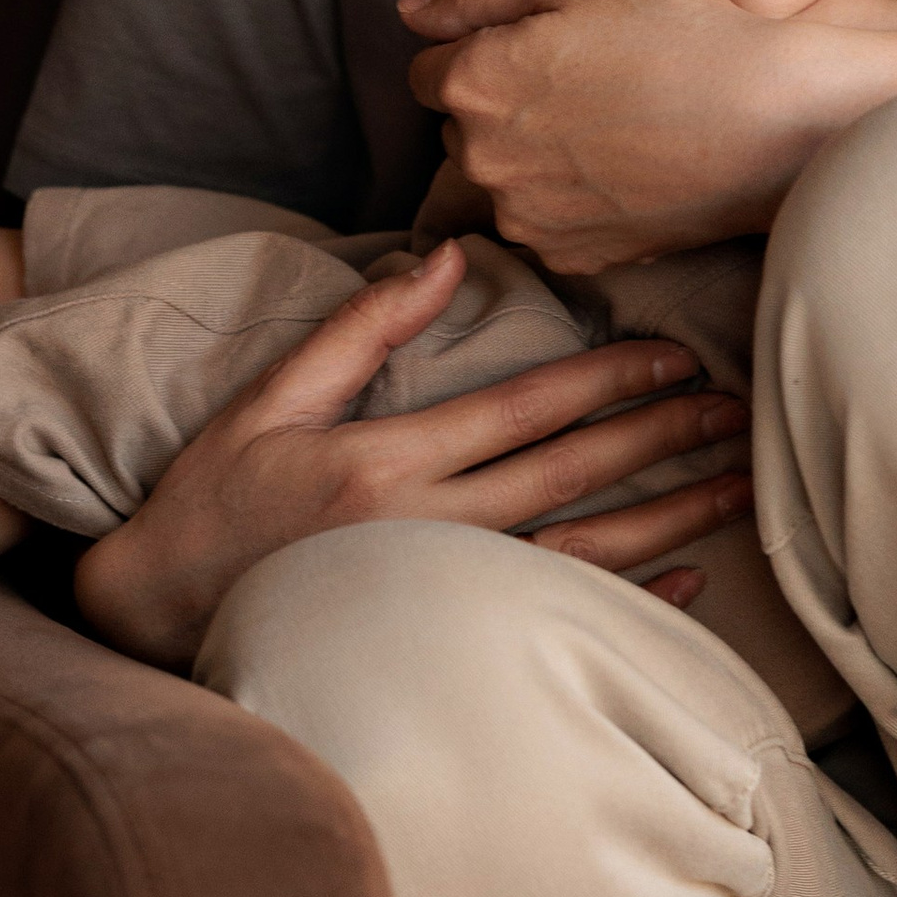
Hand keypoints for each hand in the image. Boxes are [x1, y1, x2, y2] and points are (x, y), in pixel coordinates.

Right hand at [71, 238, 748, 668]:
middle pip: (575, 475)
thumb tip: (445, 255)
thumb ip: (362, 328)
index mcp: (388, 462)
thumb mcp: (271, 398)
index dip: (611, 377)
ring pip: (586, 552)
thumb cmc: (212, 500)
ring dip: (671, 516)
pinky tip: (693, 579)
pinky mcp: (447, 640)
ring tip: (738, 485)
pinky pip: (559, 619)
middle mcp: (429, 532)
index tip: (676, 353)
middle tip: (737, 408)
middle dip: (664, 437)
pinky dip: (634, 600)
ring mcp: (444, 595)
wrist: (157, 616)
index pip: (528, 409)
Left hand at [401, 0, 896, 268]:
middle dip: (498, 107)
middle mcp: (482, 158)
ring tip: (610, 129)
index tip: (536, 52)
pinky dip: (569, 202)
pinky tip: (623, 171)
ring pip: (502, 180)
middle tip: (582, 85)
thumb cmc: (679, 38)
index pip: (426, 73)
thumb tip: (409, 12)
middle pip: (460, 130)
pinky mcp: (569, 257)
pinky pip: (544, 224)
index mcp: (474, 82)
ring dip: (530, 158)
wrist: (769, 124)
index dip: (477, 53)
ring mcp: (524, 216)